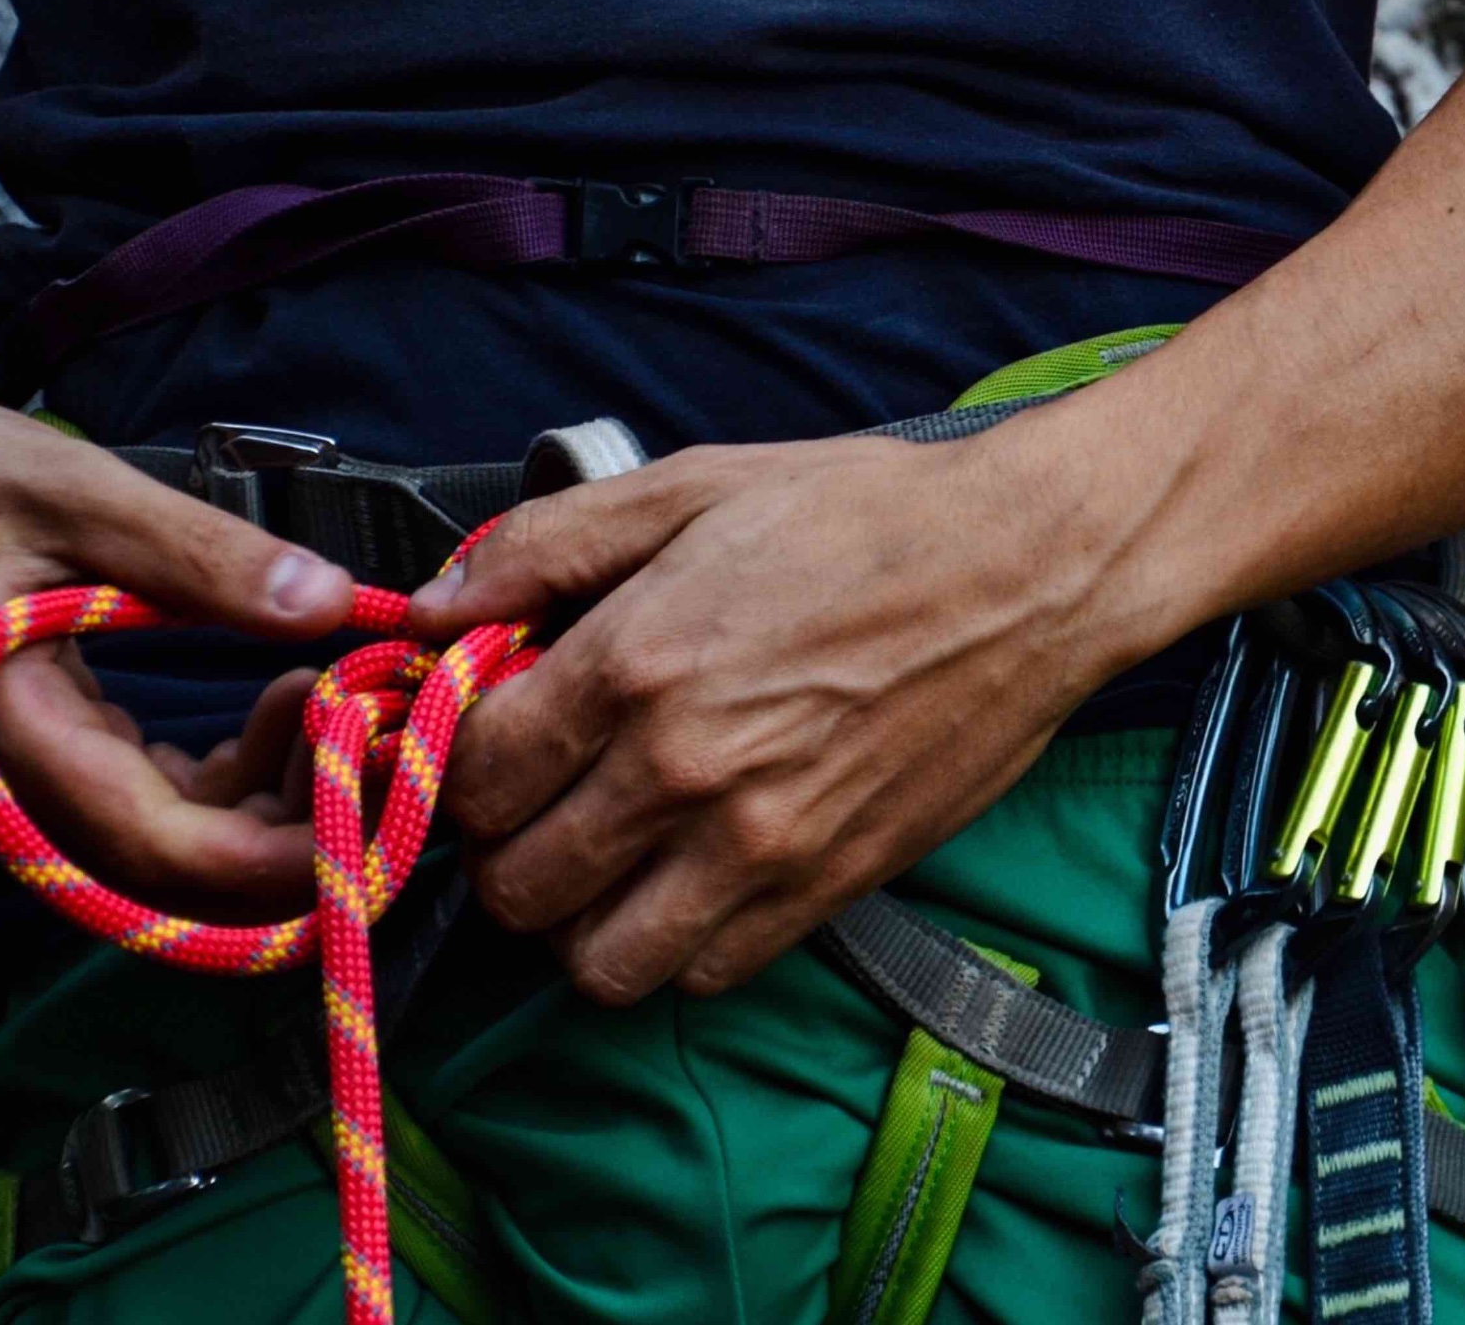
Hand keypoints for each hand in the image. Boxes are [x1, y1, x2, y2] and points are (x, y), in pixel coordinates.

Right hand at [0, 400, 352, 915]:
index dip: (280, 852)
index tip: (373, 801)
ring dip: (269, 793)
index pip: (160, 846)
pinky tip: (280, 704)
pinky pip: (147, 804)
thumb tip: (327, 601)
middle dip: (295, 822)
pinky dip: (227, 773)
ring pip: (168, 843)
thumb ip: (201, 555)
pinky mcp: (35, 766)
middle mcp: (3, 791)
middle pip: (174, 866)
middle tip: (377, 736)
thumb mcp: (71, 492)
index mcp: (4, 732)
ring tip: (332, 695)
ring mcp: (14, 789)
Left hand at [408, 430, 1133, 1004]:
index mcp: (636, 661)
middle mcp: (684, 771)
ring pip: (596, 960)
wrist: (1028, 572)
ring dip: (575, 920)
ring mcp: (759, 846)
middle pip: (516, 883)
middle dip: (502, 847)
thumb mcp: (692, 487)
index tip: (490, 737)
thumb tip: (436, 606)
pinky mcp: (825, 889)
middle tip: (536, 799)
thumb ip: (548, 545)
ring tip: (601, 856)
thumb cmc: (864, 517)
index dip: (455, 761)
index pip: (471, 774)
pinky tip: (683, 881)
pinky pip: (701, 977)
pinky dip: (670, 950)